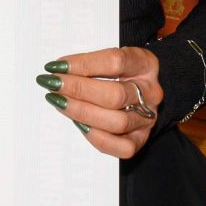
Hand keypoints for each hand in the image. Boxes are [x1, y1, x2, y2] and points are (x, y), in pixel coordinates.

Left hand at [38, 46, 161, 159]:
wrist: (137, 93)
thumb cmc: (119, 74)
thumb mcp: (110, 60)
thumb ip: (88, 64)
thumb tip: (57, 71)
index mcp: (146, 65)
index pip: (115, 62)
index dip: (84, 64)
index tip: (58, 66)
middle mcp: (151, 93)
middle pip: (115, 95)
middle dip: (78, 90)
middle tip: (53, 84)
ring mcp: (147, 119)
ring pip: (116, 122)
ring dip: (81, 112)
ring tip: (59, 102)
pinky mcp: (139, 140)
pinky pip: (119, 146)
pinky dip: (95, 136)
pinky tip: (78, 123)